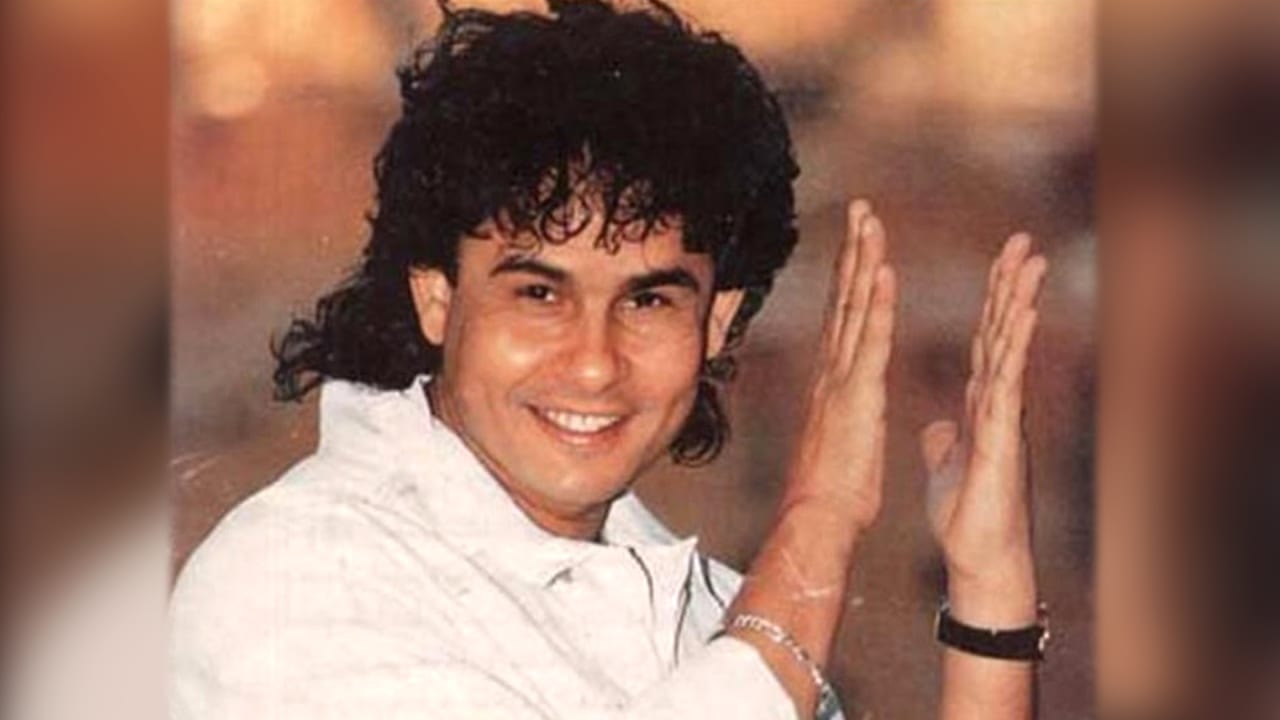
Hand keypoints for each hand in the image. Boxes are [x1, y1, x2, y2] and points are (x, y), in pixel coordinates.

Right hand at [784, 199, 895, 533]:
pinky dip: (877, 302)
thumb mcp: (841, 445)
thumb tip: (844, 412)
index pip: (844, 318)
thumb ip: (843, 419)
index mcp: (834, 383)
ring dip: (863, 260)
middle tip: (862, 209)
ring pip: (855, 308)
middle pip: (845, 299)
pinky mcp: (859, 396)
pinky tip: (883, 269)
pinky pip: (871, 340)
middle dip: (853, 251)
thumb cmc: (830, 494)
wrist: (817, 520)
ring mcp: (842, 380)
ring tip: (870, 219)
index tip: (858, 242)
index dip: (850, 277)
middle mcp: (833, 372)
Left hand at [922, 234, 1046, 622]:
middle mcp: (995, 402)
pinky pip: (1007, 381)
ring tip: (1029, 261)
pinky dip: (1014, 345)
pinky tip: (1021, 313)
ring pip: (1010, 348)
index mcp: (979, 405)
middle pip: (1001, 333)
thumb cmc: (967, 514)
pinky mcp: (1001, 433)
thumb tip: (938, 427)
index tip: (1001, 262)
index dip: (991, 302)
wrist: (979, 554)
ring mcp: (1002, 415)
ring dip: (1018, 303)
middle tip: (1023, 241)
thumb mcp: (948, 466)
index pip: (983, 341)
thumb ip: (947, 441)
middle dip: (1011, 286)